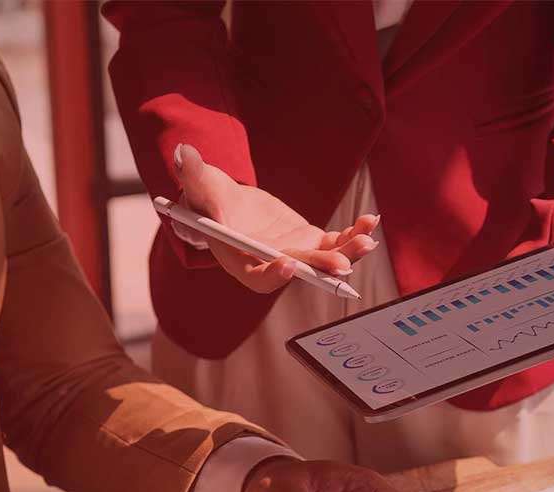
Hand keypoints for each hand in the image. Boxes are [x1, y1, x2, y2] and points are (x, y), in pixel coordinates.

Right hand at [173, 143, 379, 292]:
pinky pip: (333, 244)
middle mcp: (267, 262)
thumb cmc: (208, 197)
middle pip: (296, 272)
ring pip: (321, 262)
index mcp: (238, 257)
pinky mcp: (307, 241)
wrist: (228, 202)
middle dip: (319, 268)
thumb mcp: (200, 184)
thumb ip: (194, 173)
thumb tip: (183, 153)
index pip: (254, 276)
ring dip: (345, 254)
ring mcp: (291, 253)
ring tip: (367, 240)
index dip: (271, 275)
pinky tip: (370, 222)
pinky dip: (351, 235)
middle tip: (342, 264)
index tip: (288, 264)